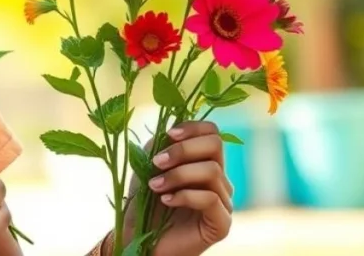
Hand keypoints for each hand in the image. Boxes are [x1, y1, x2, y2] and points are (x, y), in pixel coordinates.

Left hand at [119, 121, 232, 255]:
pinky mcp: (221, 224)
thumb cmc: (144, 200)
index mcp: (204, 162)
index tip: (168, 134)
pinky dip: (185, 195)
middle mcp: (219, 180)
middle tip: (157, 162)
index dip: (193, 127)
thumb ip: (162, 144)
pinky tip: (166, 200)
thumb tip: (172, 128)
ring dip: (178, 175)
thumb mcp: (148, 164)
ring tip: (155, 186)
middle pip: (216, 145)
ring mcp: (223, 202)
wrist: (139, 236)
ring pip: (212, 171)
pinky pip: (211, 199)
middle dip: (183, 149)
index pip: (213, 133)